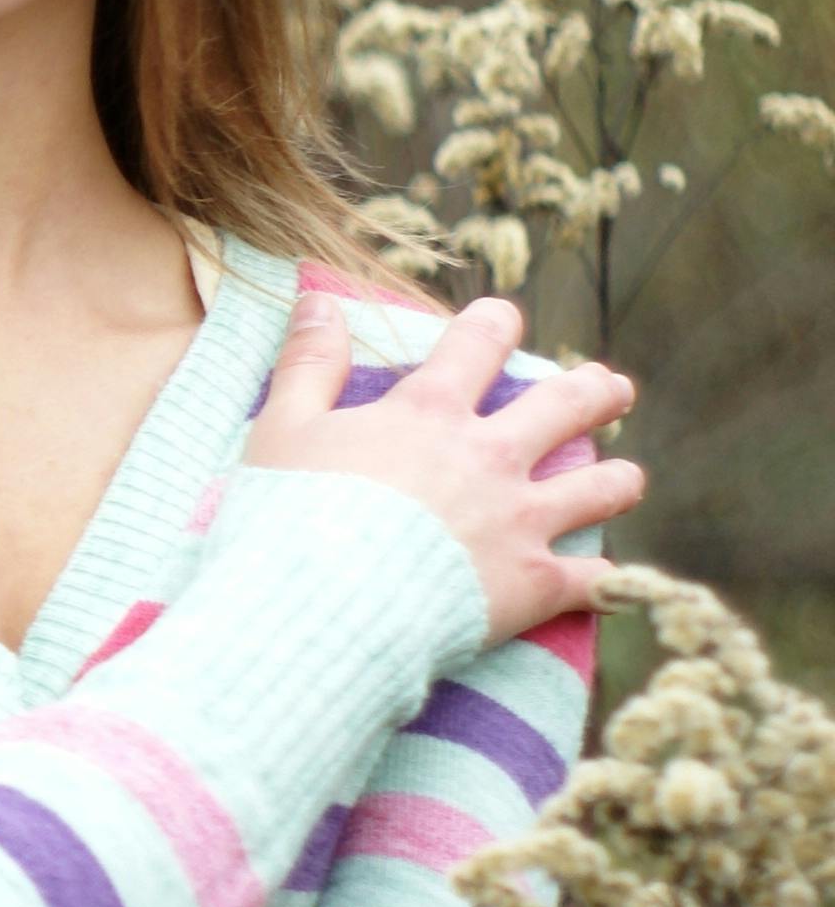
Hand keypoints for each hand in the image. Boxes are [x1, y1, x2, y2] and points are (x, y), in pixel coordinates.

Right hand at [245, 290, 641, 646]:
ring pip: (601, 487)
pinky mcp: (535, 584)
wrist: (319, 606)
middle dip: (595, 390)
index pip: (477, 343)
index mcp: (429, 413)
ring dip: (618, 479)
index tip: (503, 319)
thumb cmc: (287, 517)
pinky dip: (605, 581)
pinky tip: (611, 583)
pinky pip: (595, 580)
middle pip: (565, 405)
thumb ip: (308, 364)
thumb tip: (320, 300)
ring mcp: (520, 520)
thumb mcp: (280, 429)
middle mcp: (490, 456)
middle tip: (612, 389)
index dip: (494, 324)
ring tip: (626, 478)